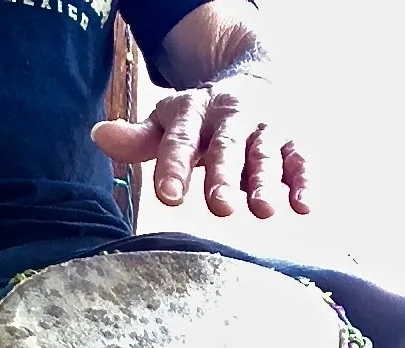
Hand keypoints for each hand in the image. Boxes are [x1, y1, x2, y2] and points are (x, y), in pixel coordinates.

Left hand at [92, 72, 308, 218]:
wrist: (249, 80)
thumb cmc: (198, 119)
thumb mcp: (166, 122)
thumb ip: (137, 138)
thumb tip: (100, 135)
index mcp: (194, 113)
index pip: (181, 140)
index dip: (175, 168)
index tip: (168, 197)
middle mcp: (232, 118)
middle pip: (227, 147)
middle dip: (224, 175)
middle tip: (220, 205)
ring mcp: (264, 130)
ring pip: (266, 155)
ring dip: (265, 182)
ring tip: (263, 210)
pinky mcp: (293, 142)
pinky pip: (301, 160)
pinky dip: (304, 181)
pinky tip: (304, 206)